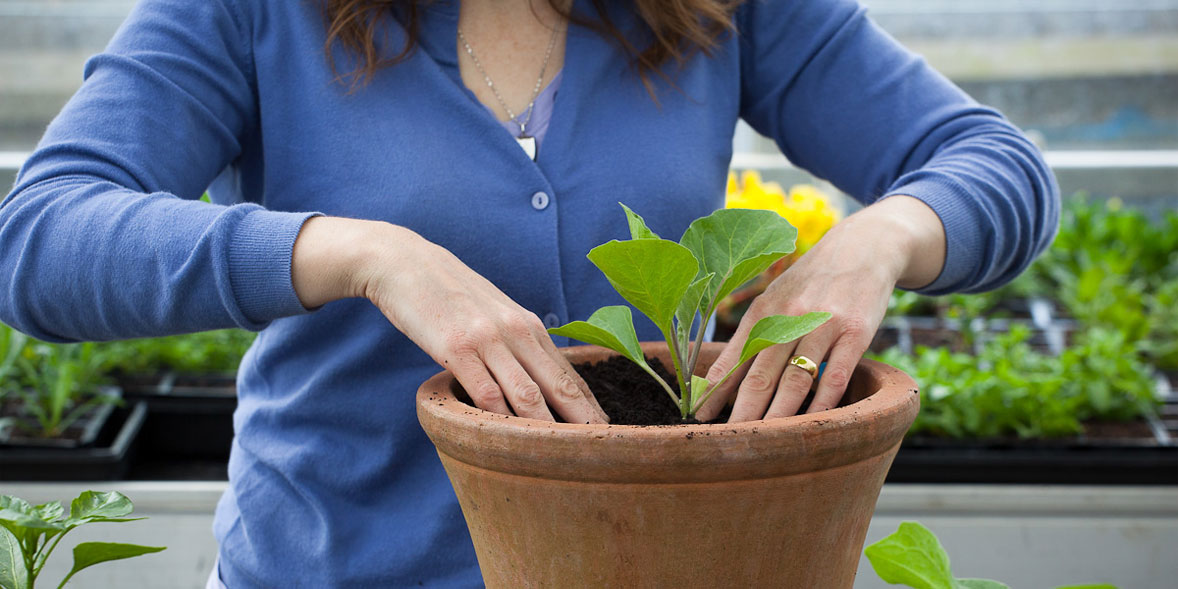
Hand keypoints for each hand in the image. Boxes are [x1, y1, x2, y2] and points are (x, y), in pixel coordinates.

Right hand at [291, 217, 608, 423]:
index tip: (610, 436)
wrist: (404, 263)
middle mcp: (517, 331)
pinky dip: (499, 419)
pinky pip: (484, 391)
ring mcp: (488, 339)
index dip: (591, 407)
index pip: (569, 374)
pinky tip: (508, 442)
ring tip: (565, 459)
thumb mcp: (493, 313)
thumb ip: (516, 344)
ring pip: (527, 394)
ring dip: (547, 430)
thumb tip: (536, 380)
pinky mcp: (456, 347)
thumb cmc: (449, 294)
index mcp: (530, 326)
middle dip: (584, 422)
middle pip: (559, 386)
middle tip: (604, 453)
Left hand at [695, 196, 945, 421]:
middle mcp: (789, 317)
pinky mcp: (856, 332)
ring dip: (779, 415)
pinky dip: (823, 403)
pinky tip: (812, 424)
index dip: (716, 391)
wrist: (863, 247)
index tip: (700, 418)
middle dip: (742, 412)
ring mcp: (823, 324)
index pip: (734, 359)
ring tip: (765, 442)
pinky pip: (836, 375)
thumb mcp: (774, 299)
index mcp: (763, 310)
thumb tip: (716, 379)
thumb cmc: (810, 282)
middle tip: (730, 442)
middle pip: (761, 375)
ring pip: (796, 379)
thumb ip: (750, 337)